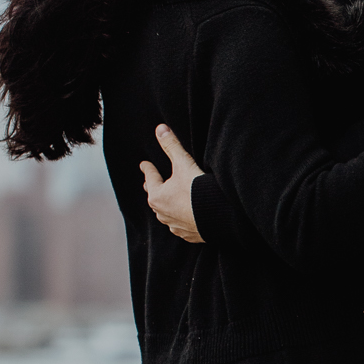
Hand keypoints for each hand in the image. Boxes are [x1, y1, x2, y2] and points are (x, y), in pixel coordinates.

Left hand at [140, 126, 205, 243]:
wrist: (218, 217)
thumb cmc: (198, 191)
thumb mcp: (184, 164)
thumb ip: (171, 146)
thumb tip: (160, 128)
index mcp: (157, 195)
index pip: (150, 177)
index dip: (148, 168)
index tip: (144, 164)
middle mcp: (162, 213)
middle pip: (154, 197)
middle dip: (152, 188)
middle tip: (150, 182)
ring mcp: (174, 226)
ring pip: (164, 214)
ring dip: (165, 206)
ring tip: (166, 201)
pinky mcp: (188, 234)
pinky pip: (178, 226)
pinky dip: (178, 219)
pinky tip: (182, 217)